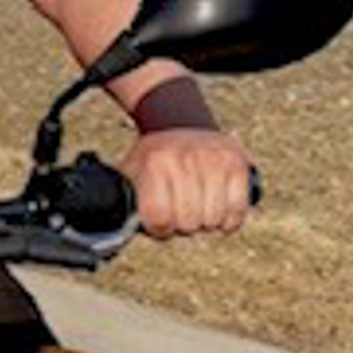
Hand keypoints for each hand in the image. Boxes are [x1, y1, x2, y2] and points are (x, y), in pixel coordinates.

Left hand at [120, 126, 251, 239]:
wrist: (183, 124)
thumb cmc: (155, 159)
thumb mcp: (132, 172)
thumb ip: (124, 200)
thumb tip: (115, 228)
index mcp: (155, 162)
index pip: (159, 220)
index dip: (159, 228)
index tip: (159, 220)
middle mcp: (184, 158)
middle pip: (188, 222)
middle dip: (182, 224)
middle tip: (179, 210)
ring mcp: (214, 159)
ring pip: (213, 220)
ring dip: (205, 222)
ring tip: (197, 207)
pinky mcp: (237, 164)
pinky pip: (237, 211)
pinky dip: (228, 220)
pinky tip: (218, 210)